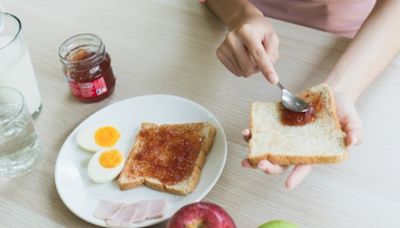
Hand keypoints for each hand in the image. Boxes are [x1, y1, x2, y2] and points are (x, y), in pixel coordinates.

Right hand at [216, 14, 279, 83]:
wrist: (243, 23)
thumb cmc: (258, 31)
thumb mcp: (272, 37)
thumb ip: (272, 54)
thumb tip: (266, 70)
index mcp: (247, 32)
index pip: (258, 55)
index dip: (267, 69)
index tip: (273, 80)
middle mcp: (232, 38)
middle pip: (249, 68)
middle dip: (258, 67)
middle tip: (259, 55)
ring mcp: (224, 47)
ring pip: (242, 72)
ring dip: (250, 67)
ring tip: (249, 53)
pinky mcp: (220, 54)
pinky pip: (236, 72)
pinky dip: (242, 67)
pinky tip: (242, 55)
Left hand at [241, 91, 363, 188]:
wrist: (332, 94)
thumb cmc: (343, 111)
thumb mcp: (353, 121)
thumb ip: (354, 132)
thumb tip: (352, 141)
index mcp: (313, 152)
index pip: (303, 167)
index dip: (296, 177)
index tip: (288, 185)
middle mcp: (296, 147)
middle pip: (280, 163)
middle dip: (268, 166)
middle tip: (259, 164)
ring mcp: (286, 136)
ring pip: (268, 149)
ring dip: (255, 150)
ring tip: (247, 144)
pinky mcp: (279, 123)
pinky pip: (264, 131)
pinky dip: (255, 133)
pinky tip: (248, 131)